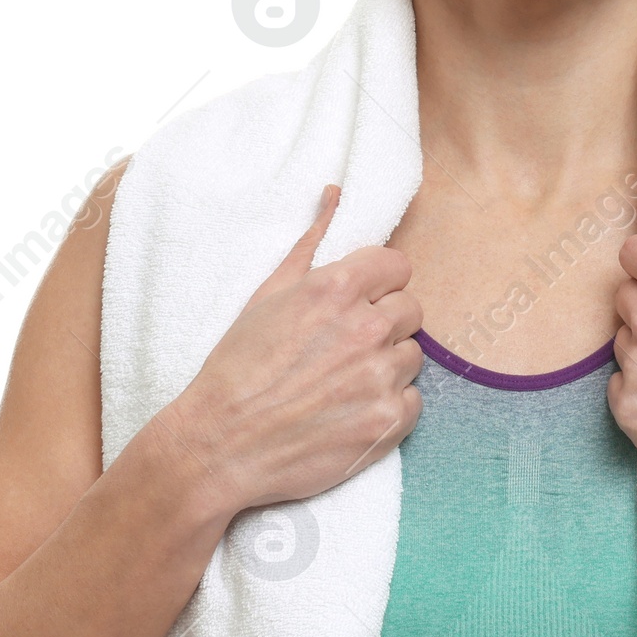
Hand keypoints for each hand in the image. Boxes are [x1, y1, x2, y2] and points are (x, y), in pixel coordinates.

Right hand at [161, 184, 423, 518]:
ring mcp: (381, 377)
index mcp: (338, 288)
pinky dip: (388, 406)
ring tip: (342, 382)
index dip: (379, 286)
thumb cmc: (239, 365)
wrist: (222, 443)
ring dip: (386, 366)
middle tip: (345, 348)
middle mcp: (366, 328)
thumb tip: (335, 193)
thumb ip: (310, 241)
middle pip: (411, 311)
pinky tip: (350, 410)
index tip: (360, 304)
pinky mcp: (389, 421)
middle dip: (384, 325)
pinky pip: (414, 401)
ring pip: (412, 357)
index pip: (399, 268)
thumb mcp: (268, 292)